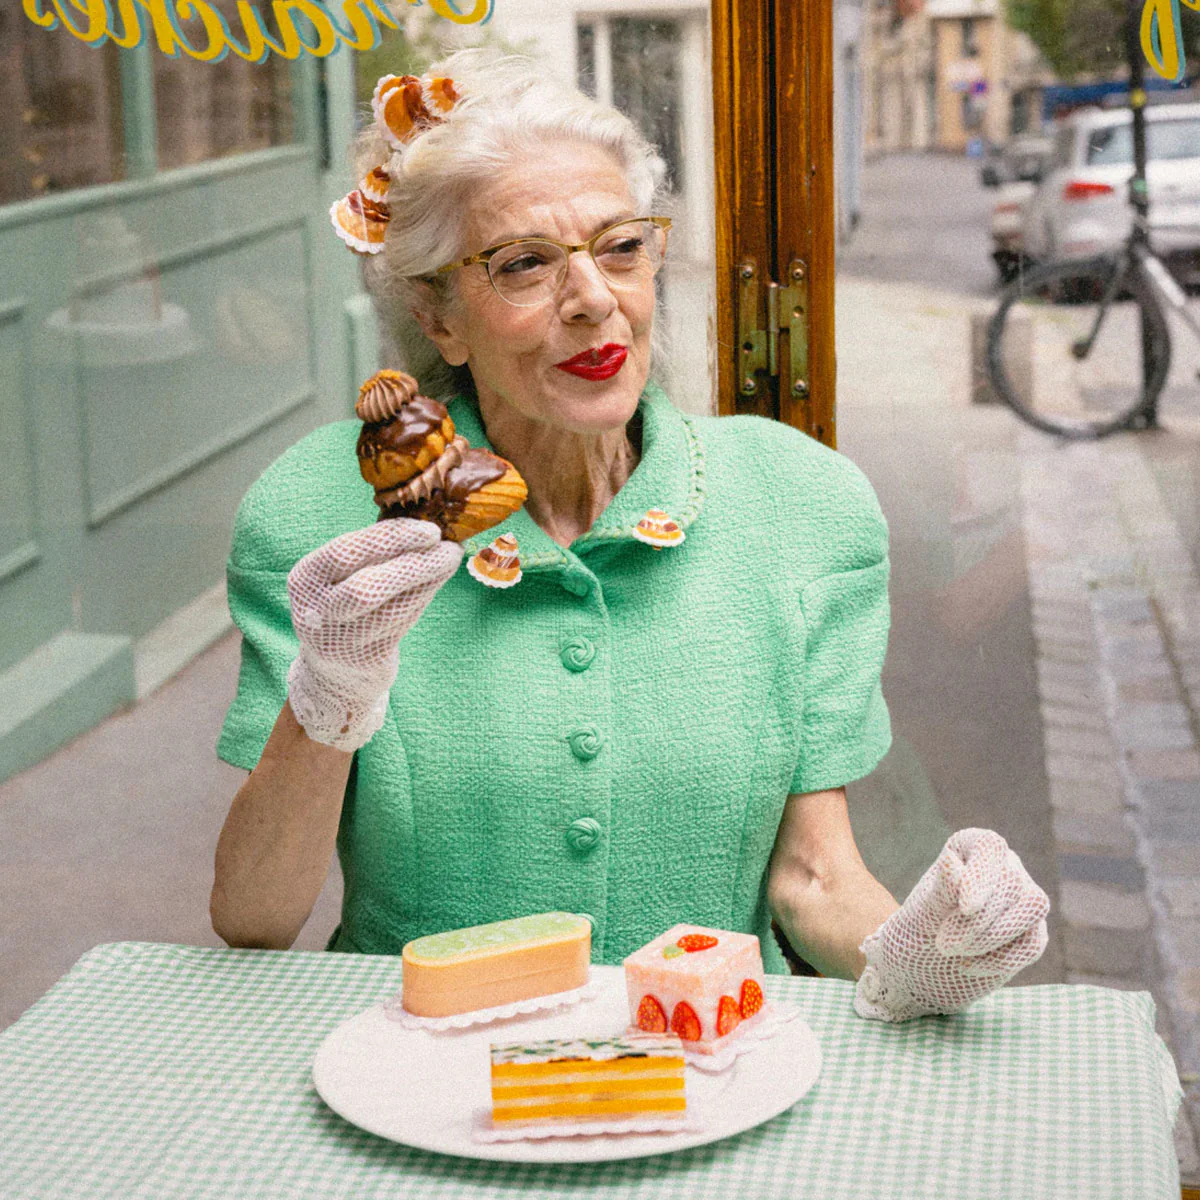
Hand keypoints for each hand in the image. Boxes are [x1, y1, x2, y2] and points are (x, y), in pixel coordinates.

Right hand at [285, 519, 462, 750]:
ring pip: (391, 608)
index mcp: (305, 578)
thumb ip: (372, 550)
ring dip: (427, 580)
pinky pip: (402, 622)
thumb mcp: (342, 575)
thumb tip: (423, 517)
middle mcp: (316, 611)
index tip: (429, 530)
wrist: (337, 665)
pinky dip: (424, 596)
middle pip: (366, 588)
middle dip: (412, 564)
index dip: (390, 539)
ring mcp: (340, 640)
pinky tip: (440, 579)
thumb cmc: (345, 602)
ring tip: (451, 558)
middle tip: (448, 547)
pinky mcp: (366, 658)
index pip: (346, 552)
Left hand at [854, 828, 1049, 1022]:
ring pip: (1032, 907)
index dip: (982, 875)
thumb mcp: (923, 911)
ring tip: (952, 951)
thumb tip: (951, 860)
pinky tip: (968, 966)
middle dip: (977, 921)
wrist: (921, 969)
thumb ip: (941, 889)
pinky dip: (1002, 960)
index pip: (989, 846)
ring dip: (992, 937)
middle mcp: (1003, 866)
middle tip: (943, 944)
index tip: (966, 908)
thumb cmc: (917, 931)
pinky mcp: (1032, 932)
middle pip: (1011, 883)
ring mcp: (1022, 898)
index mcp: (970, 848)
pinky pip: (1033, 943)